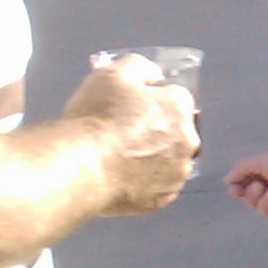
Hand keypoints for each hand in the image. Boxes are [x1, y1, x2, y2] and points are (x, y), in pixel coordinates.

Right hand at [62, 57, 195, 214]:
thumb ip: (140, 67)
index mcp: (181, 108)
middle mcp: (188, 141)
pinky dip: (145, 183)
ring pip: (169, 161)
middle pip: (177, 130)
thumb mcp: (114, 74)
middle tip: (124, 136)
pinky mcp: (161, 200)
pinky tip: (122, 179)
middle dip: (158, 130)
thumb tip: (154, 76)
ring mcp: (176, 174)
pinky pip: (157, 187)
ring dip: (154, 158)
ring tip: (121, 160)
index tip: (129, 109)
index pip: (175, 98)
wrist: (78, 168)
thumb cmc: (96, 118)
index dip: (152, 101)